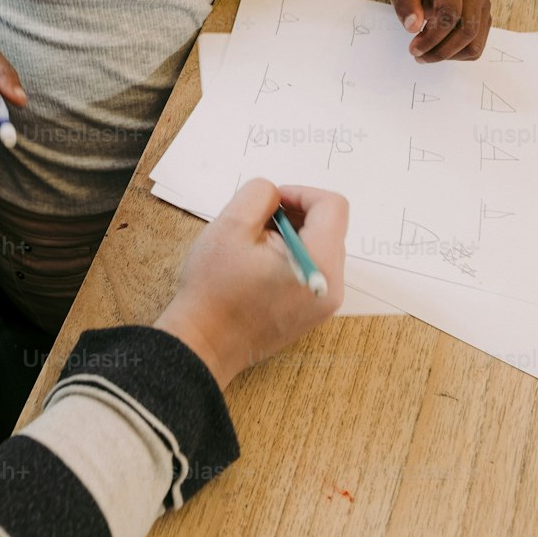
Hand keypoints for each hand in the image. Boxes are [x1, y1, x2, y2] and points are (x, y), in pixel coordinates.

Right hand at [156, 178, 347, 390]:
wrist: (204, 343)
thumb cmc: (214, 289)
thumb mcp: (230, 224)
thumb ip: (259, 194)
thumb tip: (276, 195)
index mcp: (318, 262)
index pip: (332, 206)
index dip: (301, 193)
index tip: (272, 201)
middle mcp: (331, 285)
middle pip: (330, 227)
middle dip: (296, 215)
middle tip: (258, 223)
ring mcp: (324, 302)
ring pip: (321, 248)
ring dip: (293, 236)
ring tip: (255, 247)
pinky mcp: (313, 312)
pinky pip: (314, 270)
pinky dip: (293, 257)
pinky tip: (260, 266)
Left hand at [389, 0, 491, 61]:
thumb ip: (405, 5)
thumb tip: (412, 27)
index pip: (451, 12)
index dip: (433, 36)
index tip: (414, 49)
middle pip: (467, 30)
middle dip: (441, 50)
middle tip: (418, 56)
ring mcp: (484, 6)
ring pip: (474, 44)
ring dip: (448, 56)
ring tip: (426, 53)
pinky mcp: (485, 21)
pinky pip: (475, 48)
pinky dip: (456, 55)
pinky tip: (439, 48)